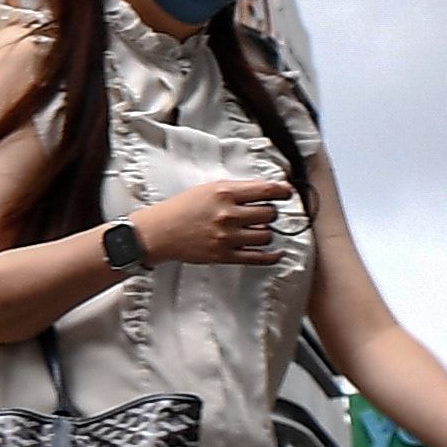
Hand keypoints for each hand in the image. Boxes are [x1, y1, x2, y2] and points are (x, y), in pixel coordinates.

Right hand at [131, 177, 294, 266]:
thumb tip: (265, 190)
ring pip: (266, 235)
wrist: (160, 232)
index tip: (287, 193)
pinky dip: (272, 256)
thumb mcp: (208, 188)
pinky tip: (277, 252)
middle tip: (263, 212)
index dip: (283, 191)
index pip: (267, 191)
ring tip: (256, 229)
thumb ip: (236, 189)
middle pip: (270, 214)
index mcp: (225, 193)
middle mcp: (229, 215)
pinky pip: (258, 257)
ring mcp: (228, 237)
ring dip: (265, 231)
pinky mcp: (225, 255)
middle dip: (270, 212)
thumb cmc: (182, 208)